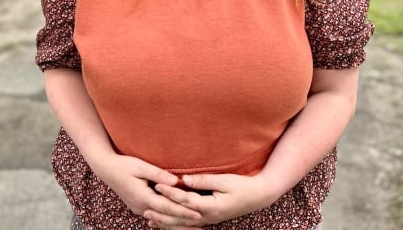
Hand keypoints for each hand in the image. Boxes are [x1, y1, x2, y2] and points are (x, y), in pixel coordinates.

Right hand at [91, 154, 201, 224]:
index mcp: (143, 197)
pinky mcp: (139, 207)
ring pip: (161, 220)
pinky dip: (167, 221)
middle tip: (201, 225)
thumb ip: (158, 174)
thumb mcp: (141, 166)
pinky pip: (156, 217)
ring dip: (177, 224)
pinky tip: (176, 223)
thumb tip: (175, 181)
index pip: (167, 207)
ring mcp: (139, 209)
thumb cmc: (124, 165)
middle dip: (184, 222)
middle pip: (166, 218)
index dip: (184, 211)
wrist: (106, 169)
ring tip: (193, 227)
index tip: (198, 214)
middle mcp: (141, 207)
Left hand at [145, 172, 278, 228]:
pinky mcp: (209, 219)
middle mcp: (207, 217)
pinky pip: (188, 223)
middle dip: (162, 213)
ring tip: (149, 219)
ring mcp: (208, 220)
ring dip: (166, 221)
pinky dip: (175, 223)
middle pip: (180, 217)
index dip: (170, 193)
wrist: (258, 197)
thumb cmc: (242, 186)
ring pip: (183, 224)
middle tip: (145, 209)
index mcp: (211, 207)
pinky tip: (166, 221)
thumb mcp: (225, 180)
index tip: (157, 186)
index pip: (185, 201)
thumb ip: (204, 180)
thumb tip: (184, 179)